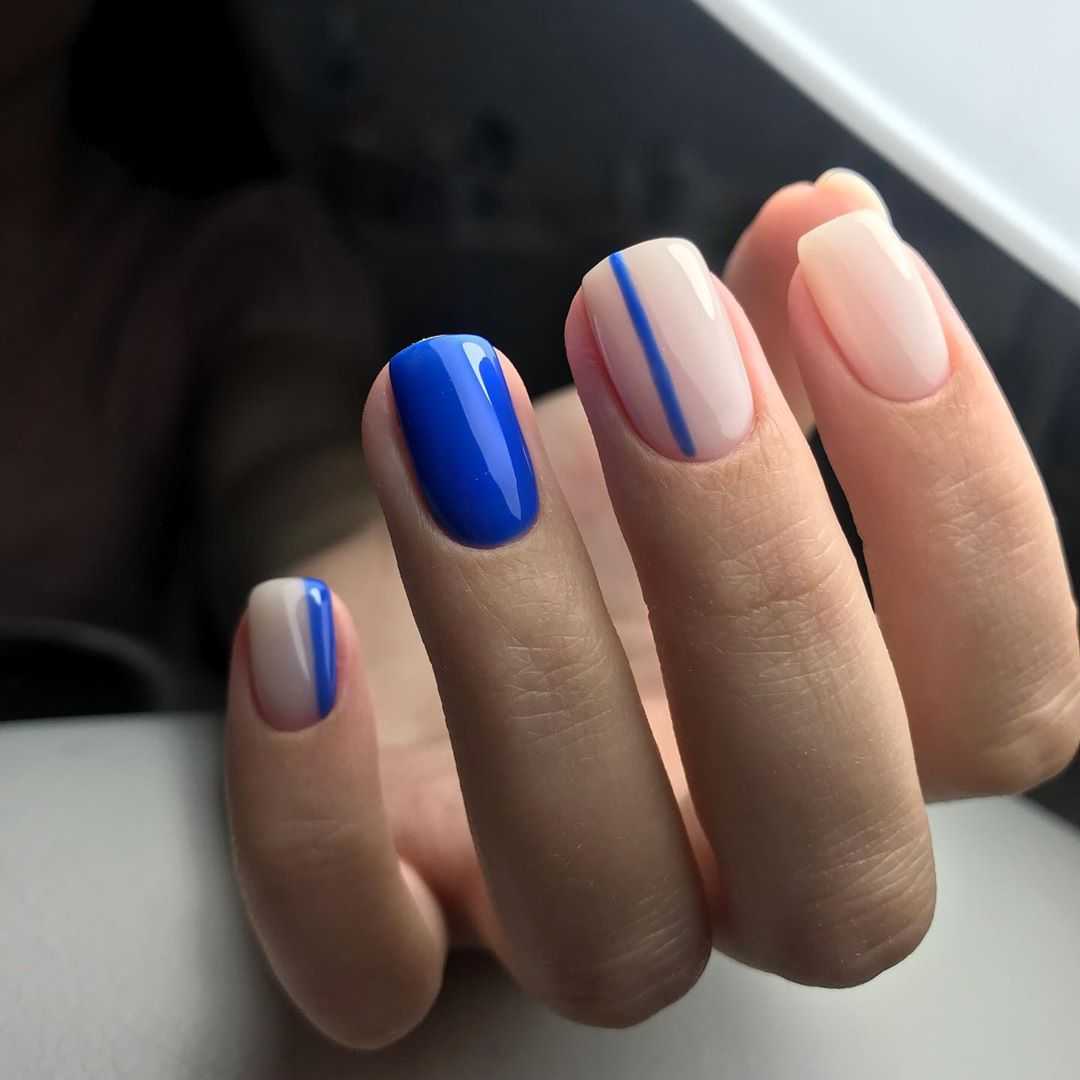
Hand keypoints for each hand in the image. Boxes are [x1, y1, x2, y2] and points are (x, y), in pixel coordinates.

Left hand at [224, 175, 1079, 1047]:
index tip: (846, 278)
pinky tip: (300, 619)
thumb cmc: (576, 532)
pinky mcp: (397, 925)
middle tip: (642, 325)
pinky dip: (315, 816)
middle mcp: (731, 860)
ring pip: (600, 912)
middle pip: (827, 837)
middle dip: (749, 566)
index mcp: (845, 742)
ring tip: (439, 408)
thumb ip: (774, 341)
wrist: (412, 609)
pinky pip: (360, 961)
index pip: (1004, 703)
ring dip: (521, 644)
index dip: (962, 493)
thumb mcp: (680, 430)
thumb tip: (830, 218)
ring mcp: (559, 910)